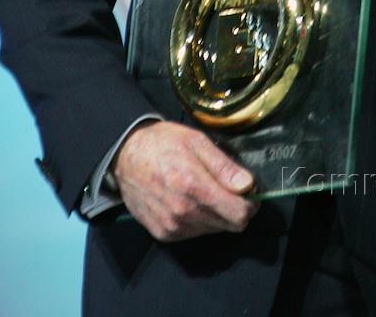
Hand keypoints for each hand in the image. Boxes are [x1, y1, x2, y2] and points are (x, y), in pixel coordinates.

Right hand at [112, 120, 257, 241]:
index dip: (249, 204)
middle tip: (227, 188)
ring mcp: (172, 226)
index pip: (238, 214)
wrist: (125, 156)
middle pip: (229, 225)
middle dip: (235, 208)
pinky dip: (199, 220)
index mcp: (194, 186)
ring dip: (216, 214)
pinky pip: (195, 233)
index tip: (248, 192)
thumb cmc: (162, 143)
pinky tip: (190, 200)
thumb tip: (248, 185)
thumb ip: (224, 166)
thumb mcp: (197, 141)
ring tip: (204, 190)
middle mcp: (183, 212)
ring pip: (213, 230)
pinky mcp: (163, 234)